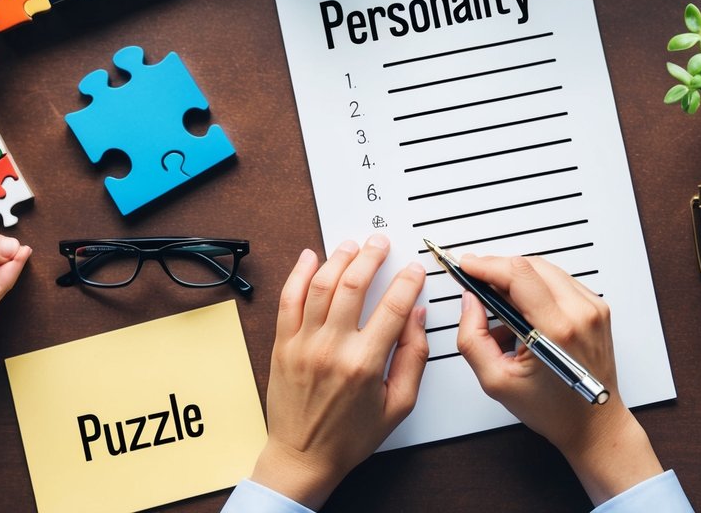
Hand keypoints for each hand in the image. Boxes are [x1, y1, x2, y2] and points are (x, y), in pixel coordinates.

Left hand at [250, 236, 427, 508]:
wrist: (303, 456)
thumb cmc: (350, 436)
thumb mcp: (398, 404)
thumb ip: (413, 357)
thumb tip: (417, 317)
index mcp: (364, 364)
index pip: (392, 307)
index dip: (407, 282)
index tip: (414, 270)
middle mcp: (332, 349)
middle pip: (353, 285)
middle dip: (372, 257)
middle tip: (381, 243)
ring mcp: (304, 344)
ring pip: (321, 285)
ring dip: (339, 258)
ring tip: (352, 245)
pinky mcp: (283, 345)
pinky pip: (288, 300)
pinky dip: (299, 274)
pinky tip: (310, 257)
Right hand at [454, 254, 662, 504]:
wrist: (594, 423)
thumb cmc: (553, 409)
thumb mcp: (496, 381)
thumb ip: (473, 338)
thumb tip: (469, 302)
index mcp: (557, 330)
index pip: (518, 275)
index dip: (487, 265)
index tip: (467, 265)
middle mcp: (580, 313)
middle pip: (531, 265)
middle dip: (498, 268)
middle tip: (476, 281)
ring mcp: (593, 308)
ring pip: (545, 269)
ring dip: (517, 278)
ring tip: (498, 304)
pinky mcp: (597, 308)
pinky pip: (560, 282)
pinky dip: (536, 288)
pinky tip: (523, 311)